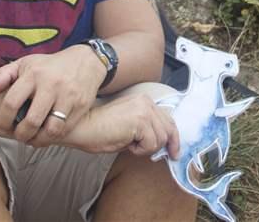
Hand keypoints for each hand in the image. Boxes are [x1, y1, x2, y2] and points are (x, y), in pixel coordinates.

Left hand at [0, 45, 105, 144]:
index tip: (4, 126)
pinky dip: (53, 137)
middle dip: (21, 135)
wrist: (86, 61)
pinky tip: (46, 135)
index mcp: (33, 74)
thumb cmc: (49, 66)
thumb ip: (5, 74)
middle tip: (19, 136)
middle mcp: (51, 85)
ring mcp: (68, 96)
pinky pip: (65, 129)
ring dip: (38, 140)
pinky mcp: (81, 105)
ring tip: (32, 139)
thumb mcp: (26, 63)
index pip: (12, 103)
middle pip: (32, 121)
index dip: (4, 120)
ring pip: (51, 129)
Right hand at [65, 93, 180, 157]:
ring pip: (161, 139)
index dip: (173, 137)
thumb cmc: (101, 131)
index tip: (174, 151)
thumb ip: (147, 130)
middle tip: (168, 157)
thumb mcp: (130, 128)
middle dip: (167, 146)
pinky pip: (151, 144)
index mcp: (144, 101)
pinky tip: (126, 144)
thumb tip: (164, 144)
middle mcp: (147, 102)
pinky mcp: (140, 120)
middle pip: (169, 129)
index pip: (168, 119)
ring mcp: (144, 110)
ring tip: (129, 144)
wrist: (83, 128)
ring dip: (147, 148)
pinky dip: (140, 150)